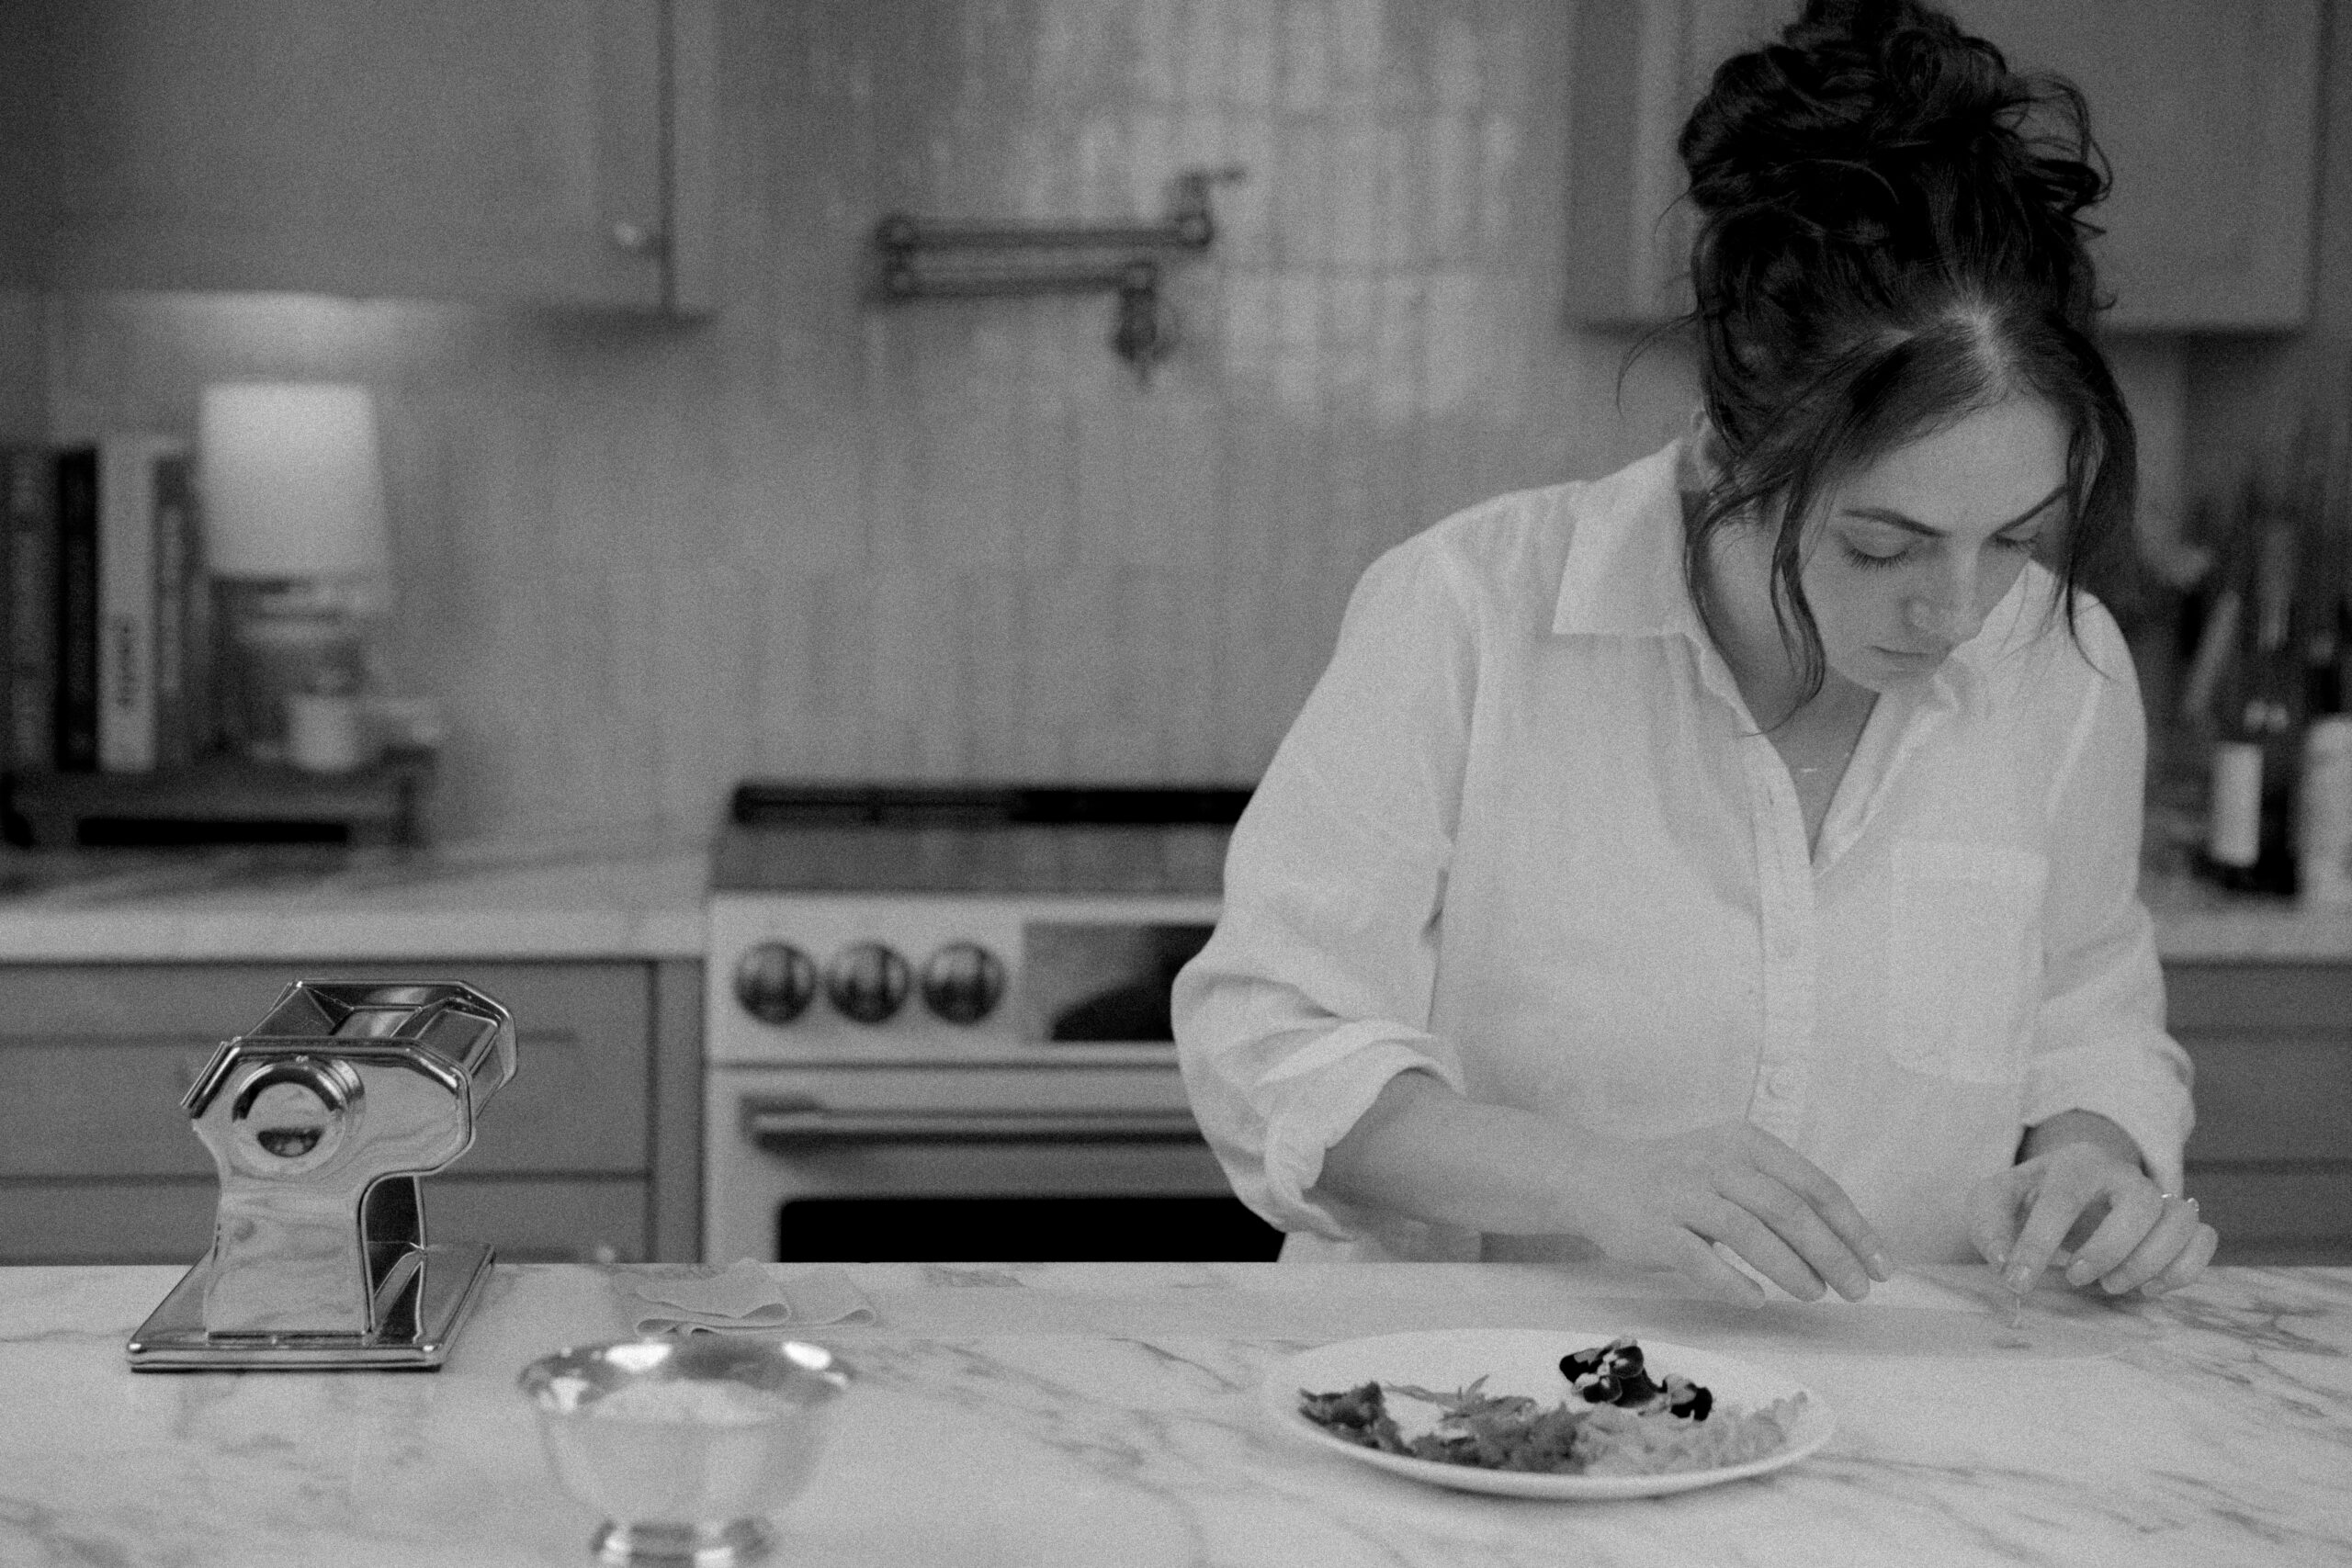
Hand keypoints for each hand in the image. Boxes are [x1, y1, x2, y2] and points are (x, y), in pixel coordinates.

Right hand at [1558, 1120, 1890, 1305]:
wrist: (1595, 1177)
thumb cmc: (1677, 1178)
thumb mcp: (1730, 1165)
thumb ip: (1779, 1193)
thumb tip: (1846, 1246)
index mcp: (1745, 1142)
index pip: (1814, 1185)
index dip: (1854, 1227)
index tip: (1880, 1266)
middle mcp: (1716, 1162)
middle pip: (1788, 1209)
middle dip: (1832, 1254)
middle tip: (1857, 1291)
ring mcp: (1682, 1194)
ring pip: (1748, 1232)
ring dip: (1790, 1269)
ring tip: (1816, 1296)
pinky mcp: (1653, 1228)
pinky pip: (1699, 1260)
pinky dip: (1733, 1283)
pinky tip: (1757, 1301)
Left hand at [1968, 1141, 2216, 1298]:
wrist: (2064, 1188)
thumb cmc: (2026, 1199)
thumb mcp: (1993, 1203)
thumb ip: (1990, 1228)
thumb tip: (2006, 1264)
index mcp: (2074, 1163)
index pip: (2062, 1200)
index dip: (2038, 1245)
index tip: (2018, 1283)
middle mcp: (2124, 1174)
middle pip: (2140, 1204)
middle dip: (2109, 1250)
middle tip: (2077, 1277)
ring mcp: (2157, 1196)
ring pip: (2180, 1221)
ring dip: (2148, 1263)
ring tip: (2111, 1285)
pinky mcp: (2179, 1222)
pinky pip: (2204, 1238)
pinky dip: (2183, 1269)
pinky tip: (2148, 1288)